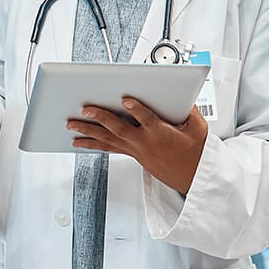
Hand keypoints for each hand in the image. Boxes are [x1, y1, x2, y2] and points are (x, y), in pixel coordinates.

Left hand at [69, 98, 207, 194]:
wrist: (193, 176)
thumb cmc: (195, 151)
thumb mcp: (198, 127)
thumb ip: (188, 109)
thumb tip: (181, 92)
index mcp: (161, 133)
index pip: (148, 119)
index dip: (136, 109)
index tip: (126, 99)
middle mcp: (145, 143)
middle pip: (119, 129)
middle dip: (101, 118)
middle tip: (86, 109)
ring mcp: (136, 150)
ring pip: (108, 140)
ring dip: (88, 132)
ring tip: (71, 125)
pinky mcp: (132, 155)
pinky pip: (109, 148)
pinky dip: (92, 145)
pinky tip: (79, 142)